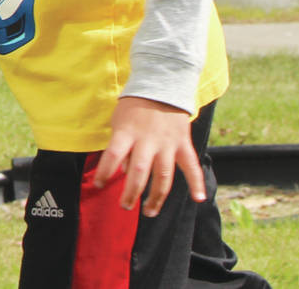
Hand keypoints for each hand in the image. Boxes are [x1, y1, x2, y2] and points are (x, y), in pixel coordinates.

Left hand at [91, 96, 204, 213]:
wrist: (161, 86)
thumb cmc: (134, 108)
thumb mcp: (119, 122)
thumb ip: (121, 147)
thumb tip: (123, 172)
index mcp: (127, 132)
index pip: (112, 154)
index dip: (105, 171)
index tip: (100, 185)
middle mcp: (147, 139)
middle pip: (139, 170)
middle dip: (132, 192)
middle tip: (125, 206)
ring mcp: (167, 143)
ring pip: (163, 174)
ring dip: (157, 196)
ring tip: (149, 212)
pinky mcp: (183, 144)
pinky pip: (191, 165)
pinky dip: (197, 182)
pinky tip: (198, 199)